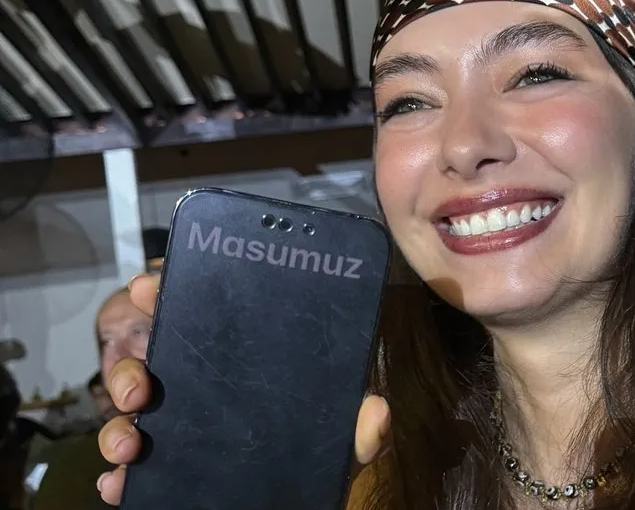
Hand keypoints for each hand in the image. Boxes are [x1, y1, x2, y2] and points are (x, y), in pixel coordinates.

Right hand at [96, 272, 391, 504]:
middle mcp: (200, 385)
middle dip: (129, 369)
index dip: (170, 294)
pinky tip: (119, 482)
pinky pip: (129, 467)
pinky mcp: (165, 468)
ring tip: (131, 444)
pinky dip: (118, 475)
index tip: (148, 287)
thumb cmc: (317, 451)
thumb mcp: (343, 435)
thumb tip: (377, 412)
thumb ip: (362, 425)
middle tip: (139, 388)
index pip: (198, 316)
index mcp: (238, 361)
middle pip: (149, 363)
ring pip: (129, 415)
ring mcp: (178, 425)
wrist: (297, 499)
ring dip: (117, 426)